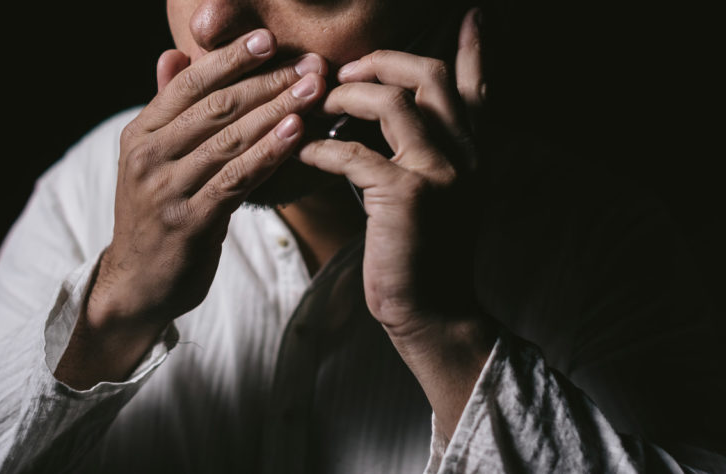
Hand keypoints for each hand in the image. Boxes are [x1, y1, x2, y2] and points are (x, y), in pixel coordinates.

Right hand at [87, 31, 326, 344]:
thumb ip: (169, 110)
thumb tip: (174, 53)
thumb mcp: (151, 160)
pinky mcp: (190, 222)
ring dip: (278, 110)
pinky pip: (237, 179)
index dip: (230, 58)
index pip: (188, 84)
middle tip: (311, 64)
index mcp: (140, 134)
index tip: (268, 38)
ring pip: (231, 140)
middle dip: (268, 81)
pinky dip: (269, 152)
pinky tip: (297, 133)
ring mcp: (166, 190)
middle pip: (216, 107)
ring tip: (314, 90)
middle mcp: (148, 156)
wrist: (136, 284)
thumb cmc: (155, 215)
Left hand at [298, 8, 486, 337]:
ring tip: (320, 106)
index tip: (471, 15)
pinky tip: (303, 152)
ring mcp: (439, 174)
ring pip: (393, 103)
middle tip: (346, 70)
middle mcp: (465, 155)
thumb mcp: (437, 198)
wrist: (433, 313)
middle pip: (430, 77)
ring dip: (347, 97)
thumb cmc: (421, 256)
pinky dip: (321, 147)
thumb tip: (389, 120)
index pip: (478, 88)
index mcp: (474, 153)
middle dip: (383, 61)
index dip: (474, 49)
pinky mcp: (406, 197)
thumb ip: (424, 156)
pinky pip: (354, 152)